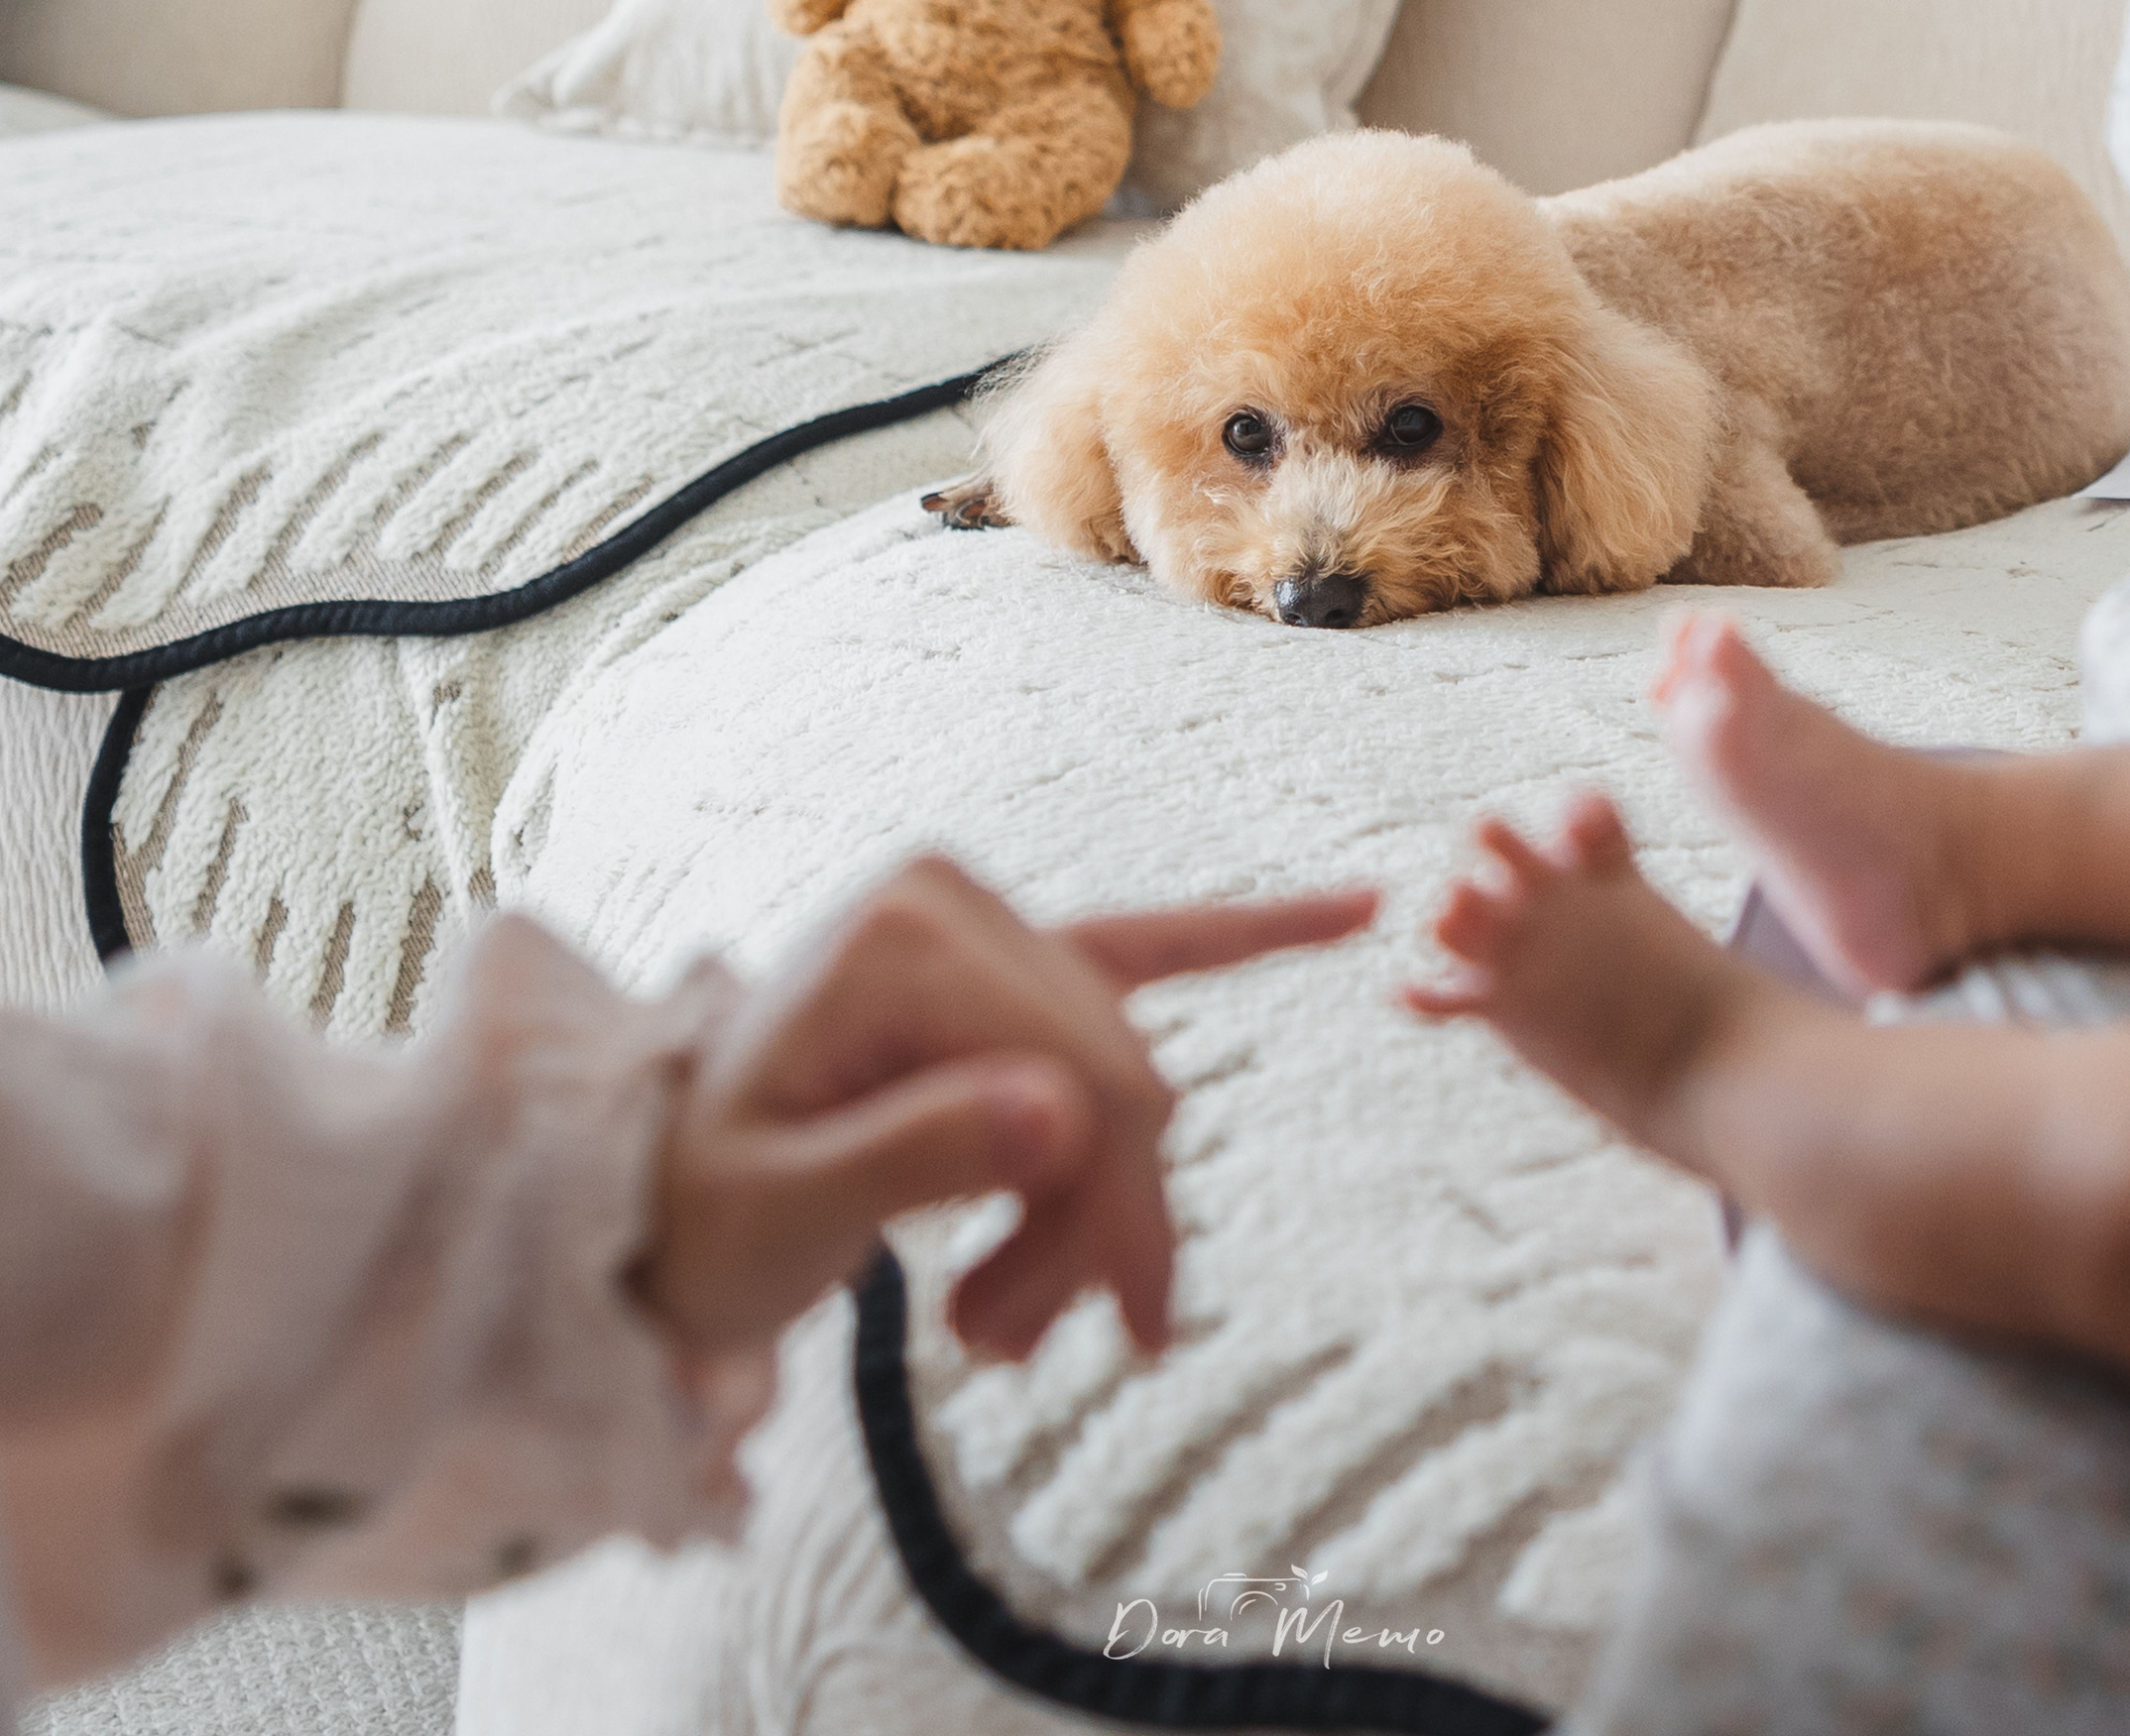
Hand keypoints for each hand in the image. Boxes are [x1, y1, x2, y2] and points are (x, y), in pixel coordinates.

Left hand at [634, 860, 1374, 1361]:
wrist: (651, 1193)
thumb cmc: (702, 1214)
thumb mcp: (781, 1214)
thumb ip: (916, 1155)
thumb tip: (1066, 1115)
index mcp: (903, 936)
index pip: (1085, 1078)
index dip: (1113, 1213)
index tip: (1115, 1334)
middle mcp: (955, 901)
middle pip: (1116, 1078)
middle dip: (1097, 1226)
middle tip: (1013, 1349)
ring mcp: (987, 919)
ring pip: (1127, 1074)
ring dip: (1096, 1207)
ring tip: (995, 1326)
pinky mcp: (1013, 957)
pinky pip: (1152, 947)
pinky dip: (1248, 935)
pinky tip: (1356, 910)